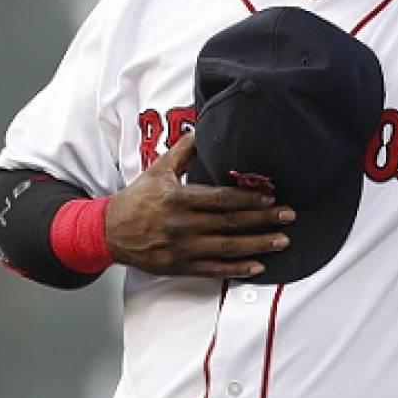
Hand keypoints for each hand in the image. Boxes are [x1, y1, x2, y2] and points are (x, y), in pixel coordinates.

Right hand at [105, 132, 293, 277]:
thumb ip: (184, 150)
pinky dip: (236, 269)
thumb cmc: (137, 199)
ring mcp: (182, 249)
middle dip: (262, 220)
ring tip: (281, 240)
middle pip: (229, 223)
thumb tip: (203, 128)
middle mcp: (182, 225)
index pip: (220, 199)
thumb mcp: (158, 170)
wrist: (109, 232)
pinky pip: (213, 269)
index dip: (247, 198)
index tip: (271, 196)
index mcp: (178, 199)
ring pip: (226, 248)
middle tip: (288, 216)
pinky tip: (257, 266)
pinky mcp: (180, 267)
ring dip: (257, 245)